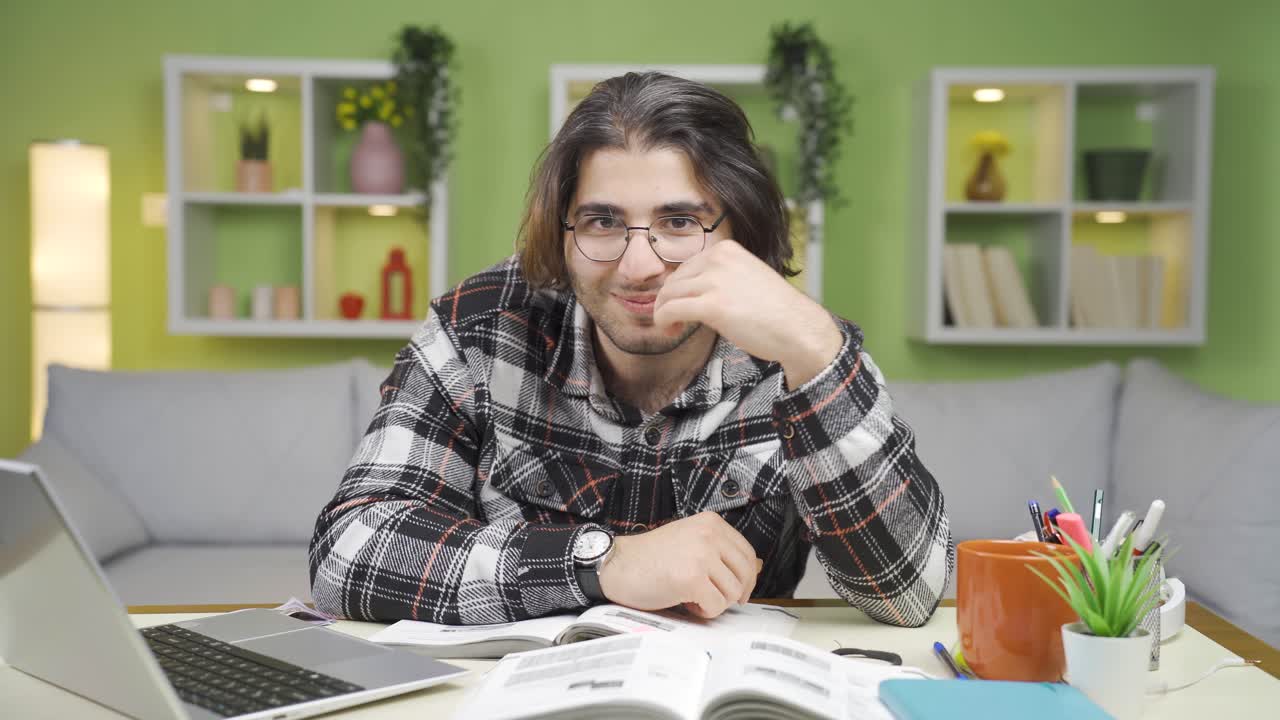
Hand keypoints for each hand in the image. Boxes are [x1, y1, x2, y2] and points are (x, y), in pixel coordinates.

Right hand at [597, 512, 763, 618]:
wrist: (617, 564)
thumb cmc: (651, 557)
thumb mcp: (691, 543)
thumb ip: (723, 552)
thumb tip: (759, 566)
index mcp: (711, 523)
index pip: (748, 554)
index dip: (747, 578)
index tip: (737, 590)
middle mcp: (709, 535)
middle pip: (745, 575)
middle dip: (732, 593)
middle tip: (712, 597)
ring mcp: (701, 556)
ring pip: (732, 593)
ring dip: (714, 602)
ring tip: (692, 596)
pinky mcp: (691, 579)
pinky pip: (715, 606)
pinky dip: (703, 611)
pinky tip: (686, 602)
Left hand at [653, 240, 842, 387]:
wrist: (798, 328)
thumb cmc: (775, 310)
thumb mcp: (746, 277)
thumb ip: (720, 277)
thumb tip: (689, 290)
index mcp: (726, 249)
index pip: (686, 267)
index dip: (679, 289)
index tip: (682, 306)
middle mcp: (718, 259)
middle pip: (673, 280)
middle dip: (668, 302)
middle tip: (675, 321)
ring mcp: (715, 282)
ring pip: (668, 295)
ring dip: (664, 313)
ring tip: (673, 328)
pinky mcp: (711, 306)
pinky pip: (671, 310)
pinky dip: (663, 321)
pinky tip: (671, 330)